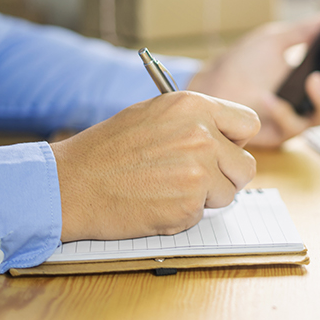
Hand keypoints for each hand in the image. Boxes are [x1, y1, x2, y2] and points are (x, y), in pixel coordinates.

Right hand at [50, 91, 258, 241]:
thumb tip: (225, 135)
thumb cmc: (107, 149)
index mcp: (194, 106)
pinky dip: (184, 214)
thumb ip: (194, 120)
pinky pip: (204, 213)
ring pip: (229, 192)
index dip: (236, 140)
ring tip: (168, 188)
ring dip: (206, 197)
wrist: (71, 184)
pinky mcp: (189, 204)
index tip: (223, 149)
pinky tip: (156, 202)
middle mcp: (203, 135)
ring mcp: (199, 171)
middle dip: (226, 174)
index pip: (248, 123)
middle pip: (246, 164)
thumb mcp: (153, 113)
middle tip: (196, 177)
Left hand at [188, 16, 319, 147]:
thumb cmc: (241, 63)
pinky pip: (292, 128)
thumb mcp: (274, 40)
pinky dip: (283, 112)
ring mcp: (297, 118)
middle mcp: (309, 99)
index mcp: (312, 74)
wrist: (211, 86)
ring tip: (313, 79)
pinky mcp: (280, 135)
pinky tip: (271, 98)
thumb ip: (303, 30)